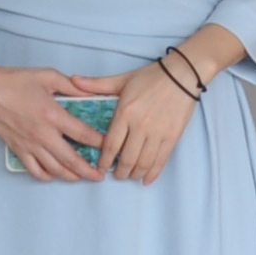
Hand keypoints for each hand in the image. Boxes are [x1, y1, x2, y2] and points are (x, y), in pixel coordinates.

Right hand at [0, 50, 105, 182]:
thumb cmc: (15, 81)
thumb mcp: (47, 76)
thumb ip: (71, 86)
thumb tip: (88, 91)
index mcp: (52, 115)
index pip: (83, 134)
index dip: (99, 143)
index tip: (109, 147)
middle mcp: (43, 134)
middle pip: (71, 159)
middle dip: (88, 170)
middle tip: (100, 175)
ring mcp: (29, 144)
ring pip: (54, 169)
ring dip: (71, 176)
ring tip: (81, 177)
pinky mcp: (18, 149)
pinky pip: (34, 170)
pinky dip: (47, 176)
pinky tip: (55, 174)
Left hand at [82, 63, 196, 184]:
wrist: (182, 74)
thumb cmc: (151, 76)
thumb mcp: (122, 79)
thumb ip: (97, 84)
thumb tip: (73, 80)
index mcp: (125, 112)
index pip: (111, 144)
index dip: (104, 160)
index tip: (100, 167)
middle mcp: (140, 126)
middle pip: (127, 158)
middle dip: (120, 171)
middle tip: (116, 175)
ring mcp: (158, 133)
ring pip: (143, 162)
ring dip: (134, 173)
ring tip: (130, 175)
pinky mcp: (172, 136)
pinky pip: (161, 160)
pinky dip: (153, 173)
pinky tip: (147, 179)